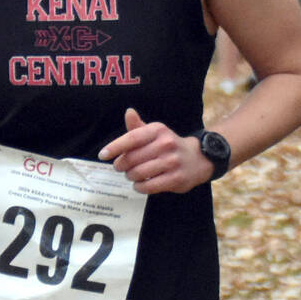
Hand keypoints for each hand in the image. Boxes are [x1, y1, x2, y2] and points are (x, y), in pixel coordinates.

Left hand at [98, 107, 212, 194]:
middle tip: (120, 167)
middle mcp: (166, 144)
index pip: (132, 138)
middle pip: (132, 159)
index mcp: (158, 130)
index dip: (115, 147)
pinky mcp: (176, 178)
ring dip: (130, 176)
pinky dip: (140, 187)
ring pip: (139, 173)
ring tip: (131, 175)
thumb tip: (128, 112)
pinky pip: (149, 186)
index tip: (102, 155)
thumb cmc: (168, 145)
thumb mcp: (155, 132)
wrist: (197, 158)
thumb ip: (138, 126)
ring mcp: (172, 162)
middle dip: (121, 165)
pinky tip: (139, 185)